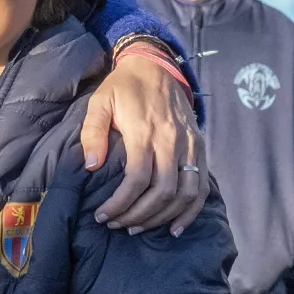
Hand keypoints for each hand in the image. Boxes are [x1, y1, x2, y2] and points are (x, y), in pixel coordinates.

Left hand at [80, 50, 207, 234]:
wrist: (156, 65)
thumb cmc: (124, 87)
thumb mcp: (100, 101)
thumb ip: (93, 132)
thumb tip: (91, 165)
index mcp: (144, 132)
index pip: (137, 180)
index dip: (120, 204)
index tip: (102, 215)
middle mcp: (171, 141)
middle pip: (162, 192)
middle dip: (138, 215)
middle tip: (118, 225)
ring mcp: (190, 145)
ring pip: (184, 194)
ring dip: (162, 217)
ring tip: (139, 228)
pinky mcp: (200, 147)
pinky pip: (202, 186)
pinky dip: (191, 211)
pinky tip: (175, 227)